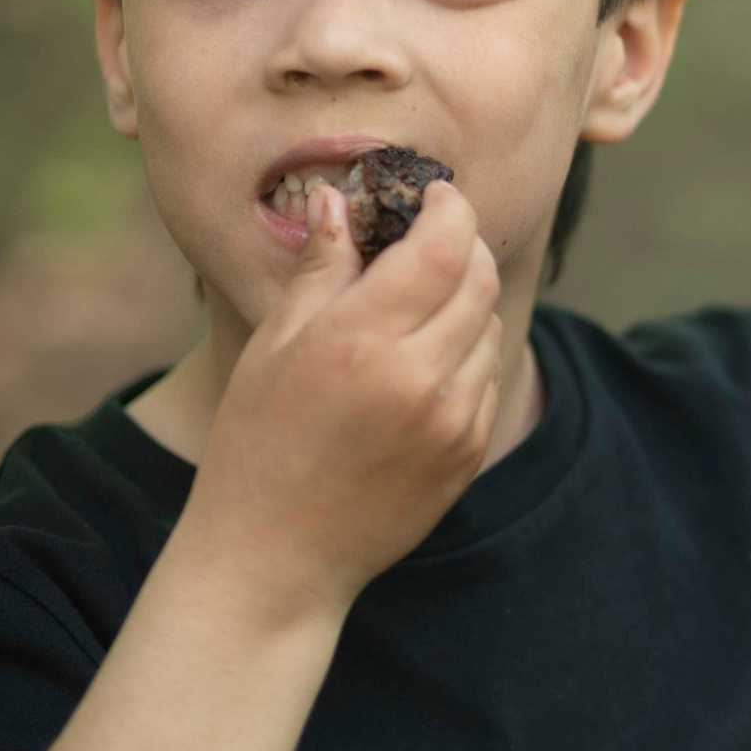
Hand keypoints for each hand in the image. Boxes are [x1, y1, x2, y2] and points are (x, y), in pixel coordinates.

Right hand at [178, 179, 502, 622]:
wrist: (275, 557)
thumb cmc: (259, 442)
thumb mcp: (274, 346)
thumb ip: (321, 268)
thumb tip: (338, 198)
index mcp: (362, 339)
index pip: (444, 246)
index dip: (450, 207)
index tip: (435, 194)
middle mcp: (419, 376)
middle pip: (481, 279)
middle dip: (465, 246)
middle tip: (435, 239)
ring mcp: (453, 419)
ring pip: (492, 326)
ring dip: (467, 302)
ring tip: (418, 309)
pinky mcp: (469, 453)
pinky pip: (491, 378)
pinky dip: (470, 355)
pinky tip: (425, 364)